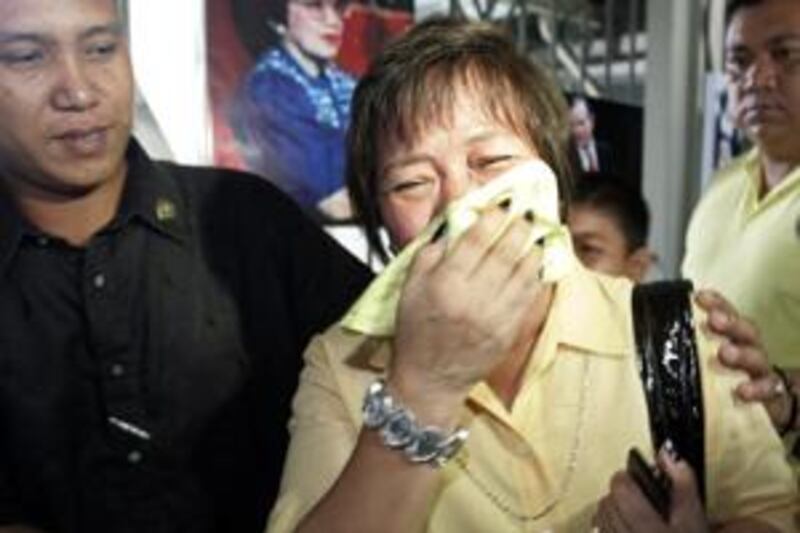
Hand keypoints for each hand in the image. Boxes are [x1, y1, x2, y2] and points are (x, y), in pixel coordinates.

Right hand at [388, 207, 545, 421]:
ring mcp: (493, 317)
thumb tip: (456, 209)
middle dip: (520, 228)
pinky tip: (537, 263)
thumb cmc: (416, 326)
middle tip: (527, 213)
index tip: (502, 204)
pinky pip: (529, 296)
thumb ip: (434, 242)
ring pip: (523, 273)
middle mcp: (471, 299)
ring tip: (536, 234)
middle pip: (504, 253)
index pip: (475, 239)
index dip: (493, 217)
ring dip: (533, 248)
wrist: (429, 377)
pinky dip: (536, 276)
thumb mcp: (412, 280)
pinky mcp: (508, 332)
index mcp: (444, 283)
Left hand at [593, 447, 707, 531]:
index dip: (626, 479)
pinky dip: (608, 528)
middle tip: (636, 497)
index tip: (636, 480)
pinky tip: (623, 529)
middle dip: (619, 495)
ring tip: (631, 514)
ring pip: (600, 519)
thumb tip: (666, 453)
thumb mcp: (694, 518)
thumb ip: (682, 482)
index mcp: (649, 527)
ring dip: (611, 511)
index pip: (621, 489)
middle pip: (607, 502)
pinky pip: (601, 532)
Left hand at [695, 290, 788, 427]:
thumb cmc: (723, 374)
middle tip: (714, 319)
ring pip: (756, 357)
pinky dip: (757, 389)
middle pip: (744, 330)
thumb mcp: (701, 356)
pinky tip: (743, 390)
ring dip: (741, 353)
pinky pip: (768, 389)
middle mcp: (748, 348)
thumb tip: (641, 330)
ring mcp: (760, 370)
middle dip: (730, 322)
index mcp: (731, 336)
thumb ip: (683, 342)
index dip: (716, 303)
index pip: (726, 313)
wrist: (763, 406)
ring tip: (725, 353)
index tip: (700, 296)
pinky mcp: (770, 393)